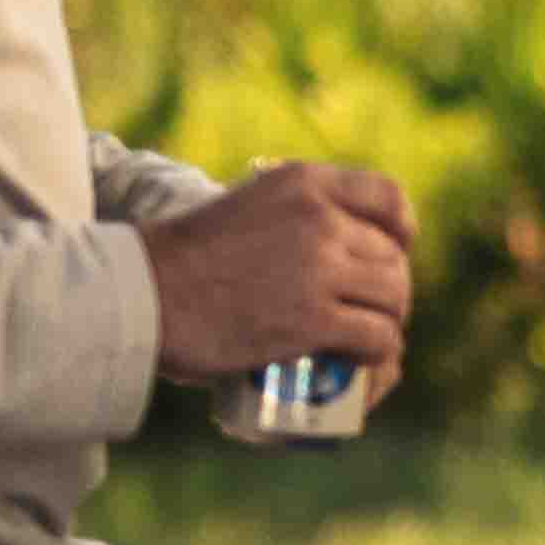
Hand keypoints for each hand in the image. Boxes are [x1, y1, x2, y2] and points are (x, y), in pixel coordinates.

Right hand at [140, 160, 412, 384]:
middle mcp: (320, 218)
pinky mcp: (314, 319)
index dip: (401, 230)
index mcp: (303, 182)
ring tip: (372, 340)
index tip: (394, 252)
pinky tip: (369, 362)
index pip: (387, 196)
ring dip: (389, 322)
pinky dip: (381, 354)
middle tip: (370, 313)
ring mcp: (319, 269)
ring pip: (392, 296)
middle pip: (391, 256)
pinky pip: (377, 336)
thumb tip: (322, 247)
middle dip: (390, 288)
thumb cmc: (181, 259)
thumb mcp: (244, 207)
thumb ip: (286, 217)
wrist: (143, 294)